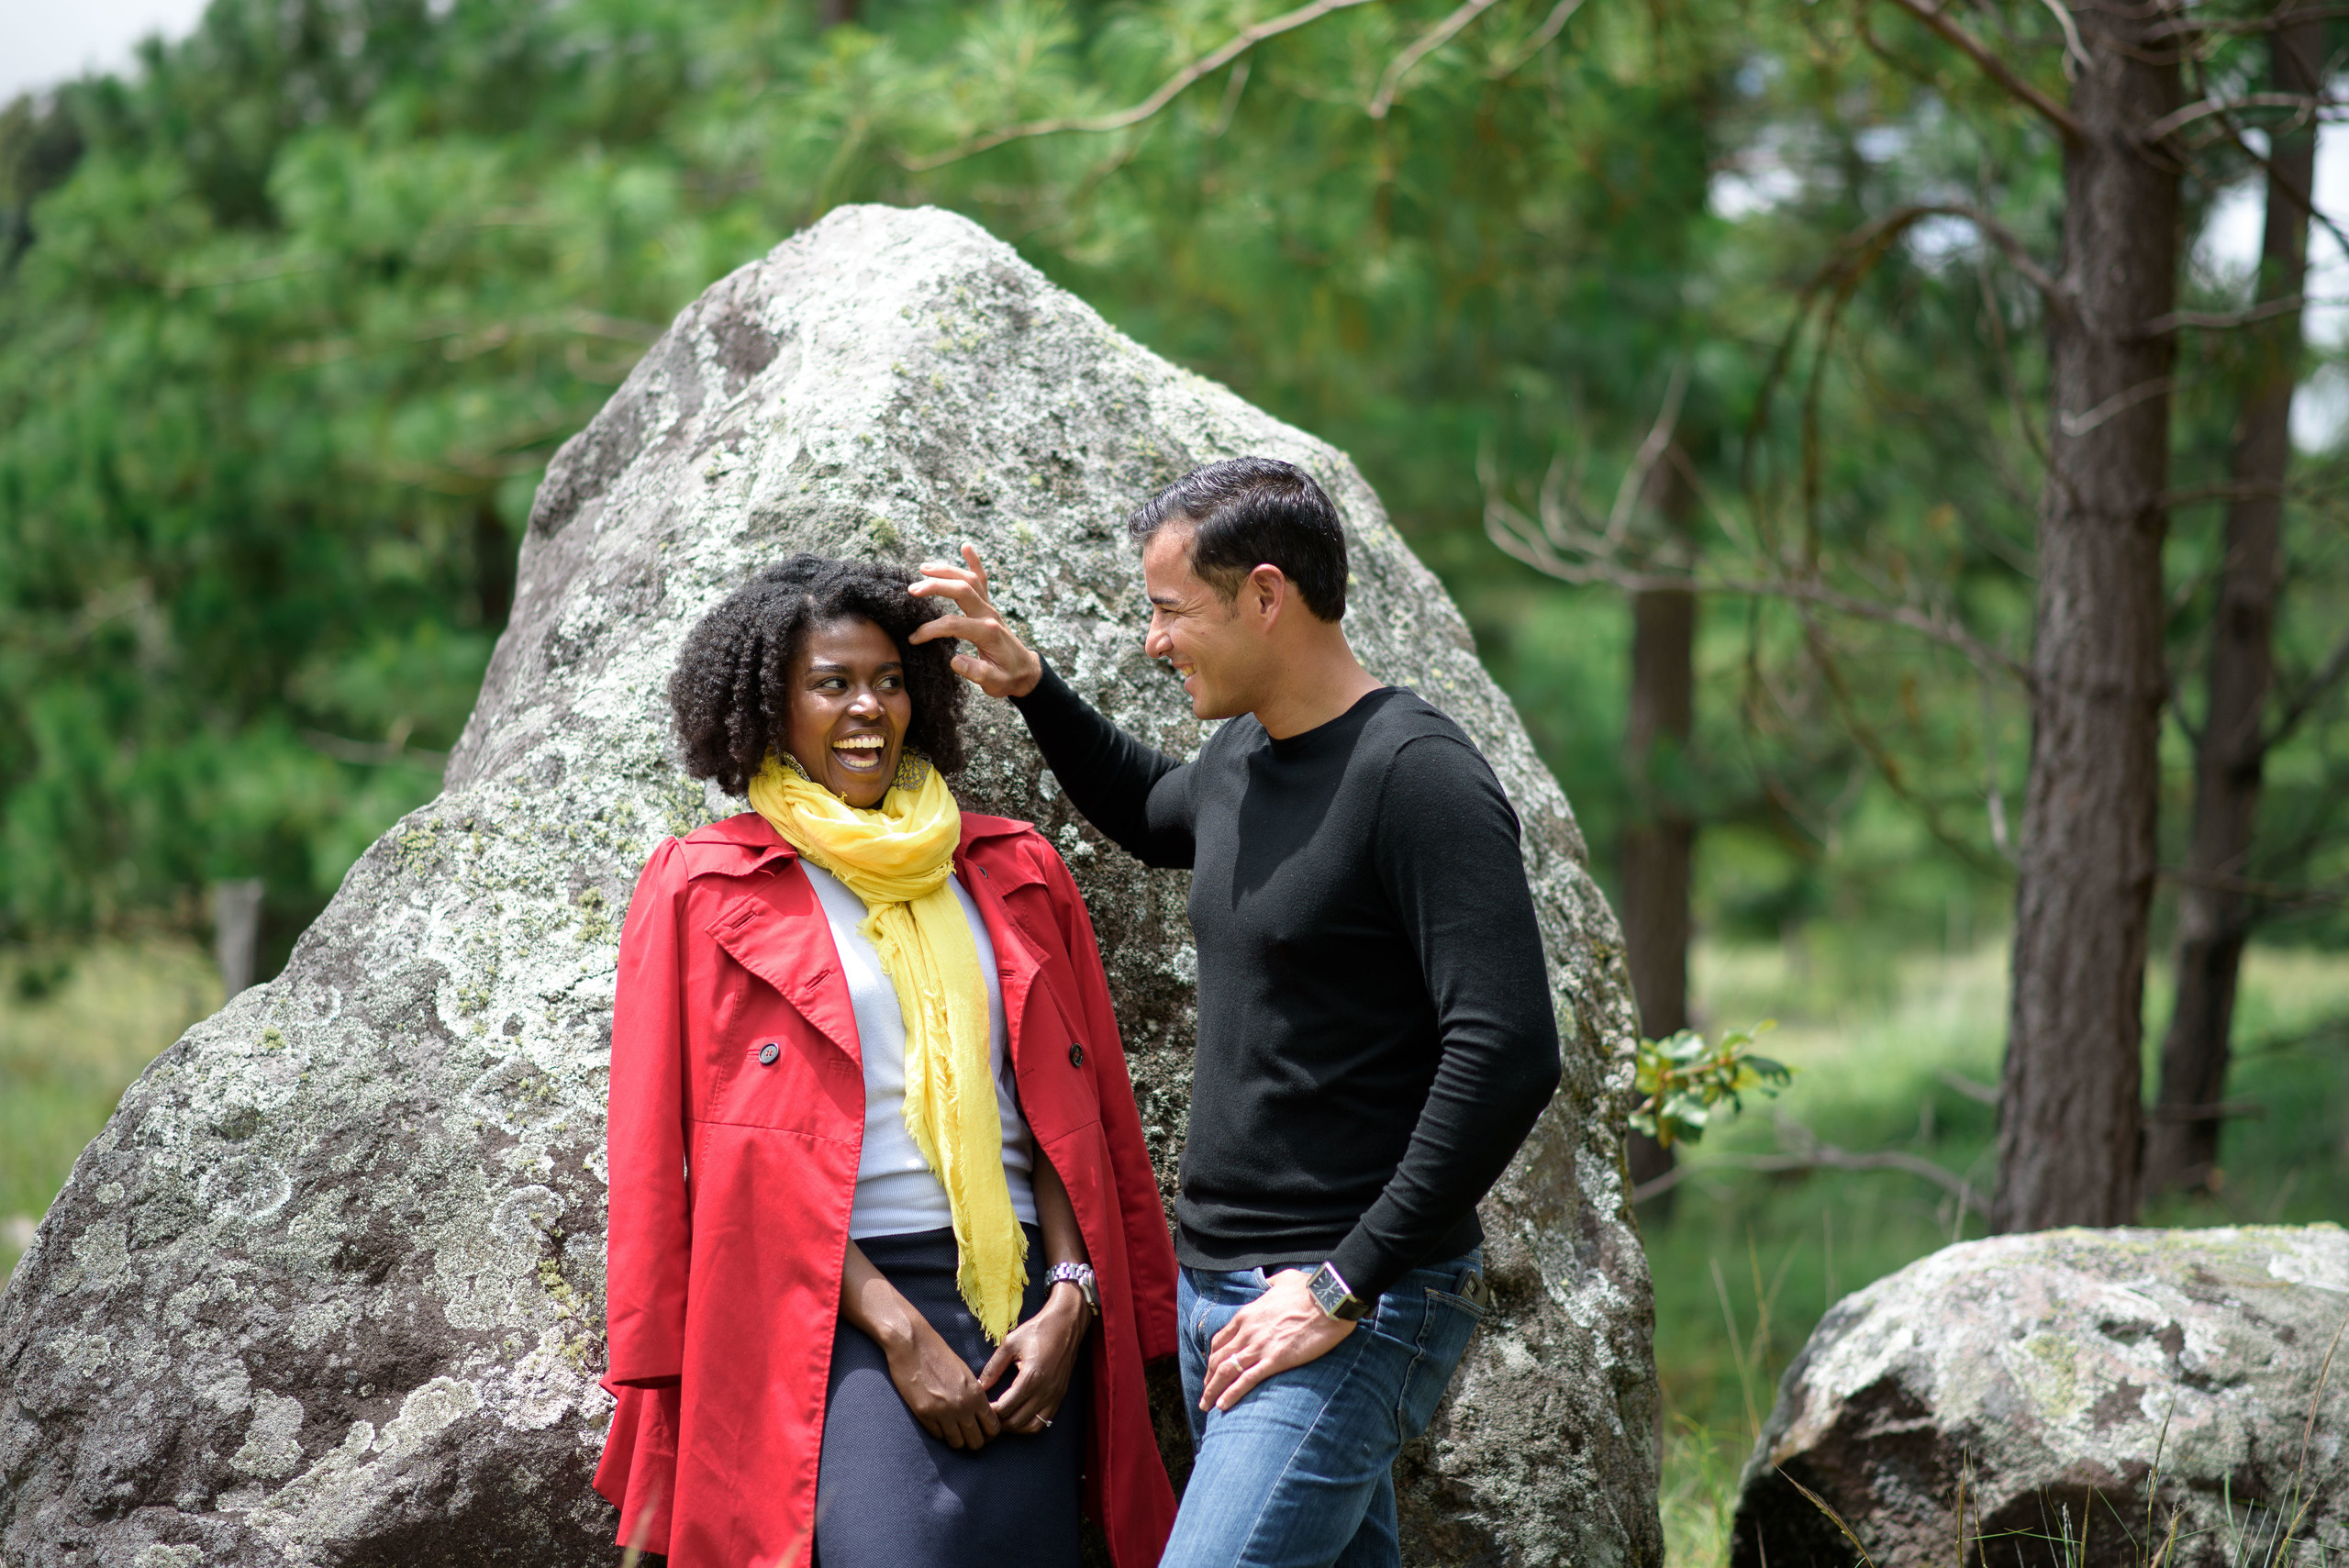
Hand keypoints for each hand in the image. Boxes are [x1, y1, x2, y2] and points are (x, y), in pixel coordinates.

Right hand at [883, 1317, 1002, 1450]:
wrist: (913, 1344)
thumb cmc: (939, 1355)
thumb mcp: (965, 1373)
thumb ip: (975, 1395)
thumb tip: (981, 1415)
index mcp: (976, 1394)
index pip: (993, 1428)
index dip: (989, 1433)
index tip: (982, 1429)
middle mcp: (963, 1406)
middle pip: (976, 1442)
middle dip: (974, 1440)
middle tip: (967, 1433)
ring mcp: (943, 1412)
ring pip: (957, 1444)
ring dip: (956, 1438)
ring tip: (951, 1428)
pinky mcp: (924, 1414)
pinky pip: (938, 1436)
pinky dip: (939, 1432)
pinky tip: (937, 1421)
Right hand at [907, 544, 1043, 698]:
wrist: (1024, 671)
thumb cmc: (1007, 677)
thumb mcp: (994, 683)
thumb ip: (976, 672)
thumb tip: (955, 661)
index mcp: (988, 633)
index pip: (953, 624)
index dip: (930, 630)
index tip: (913, 639)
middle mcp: (989, 615)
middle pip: (962, 591)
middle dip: (936, 587)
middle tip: (912, 590)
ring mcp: (990, 607)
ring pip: (970, 580)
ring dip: (947, 571)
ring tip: (923, 568)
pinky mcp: (989, 606)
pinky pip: (982, 580)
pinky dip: (974, 562)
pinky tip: (966, 546)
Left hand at [979, 1283, 1089, 1433]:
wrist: (1065, 1324)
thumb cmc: (1037, 1330)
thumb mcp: (1010, 1344)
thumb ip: (993, 1367)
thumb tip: (980, 1386)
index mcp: (1031, 1377)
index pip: (1005, 1408)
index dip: (990, 1411)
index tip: (981, 1405)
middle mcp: (1044, 1391)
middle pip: (1016, 1422)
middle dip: (999, 1421)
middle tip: (988, 1413)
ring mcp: (1054, 1396)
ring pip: (1031, 1427)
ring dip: (1014, 1426)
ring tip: (1003, 1417)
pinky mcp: (1059, 1396)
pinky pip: (1044, 1421)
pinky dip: (1030, 1424)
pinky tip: (1019, 1415)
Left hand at [1199, 1268, 1355, 1412]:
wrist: (1329, 1300)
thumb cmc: (1310, 1289)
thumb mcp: (1284, 1279)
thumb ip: (1271, 1283)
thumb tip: (1269, 1282)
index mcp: (1247, 1314)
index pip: (1220, 1340)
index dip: (1212, 1357)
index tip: (1210, 1369)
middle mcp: (1247, 1331)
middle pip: (1218, 1358)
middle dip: (1208, 1378)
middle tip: (1204, 1393)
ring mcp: (1259, 1346)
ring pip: (1226, 1371)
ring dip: (1213, 1390)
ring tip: (1206, 1406)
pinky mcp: (1274, 1360)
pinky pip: (1247, 1380)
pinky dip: (1232, 1394)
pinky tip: (1222, 1406)